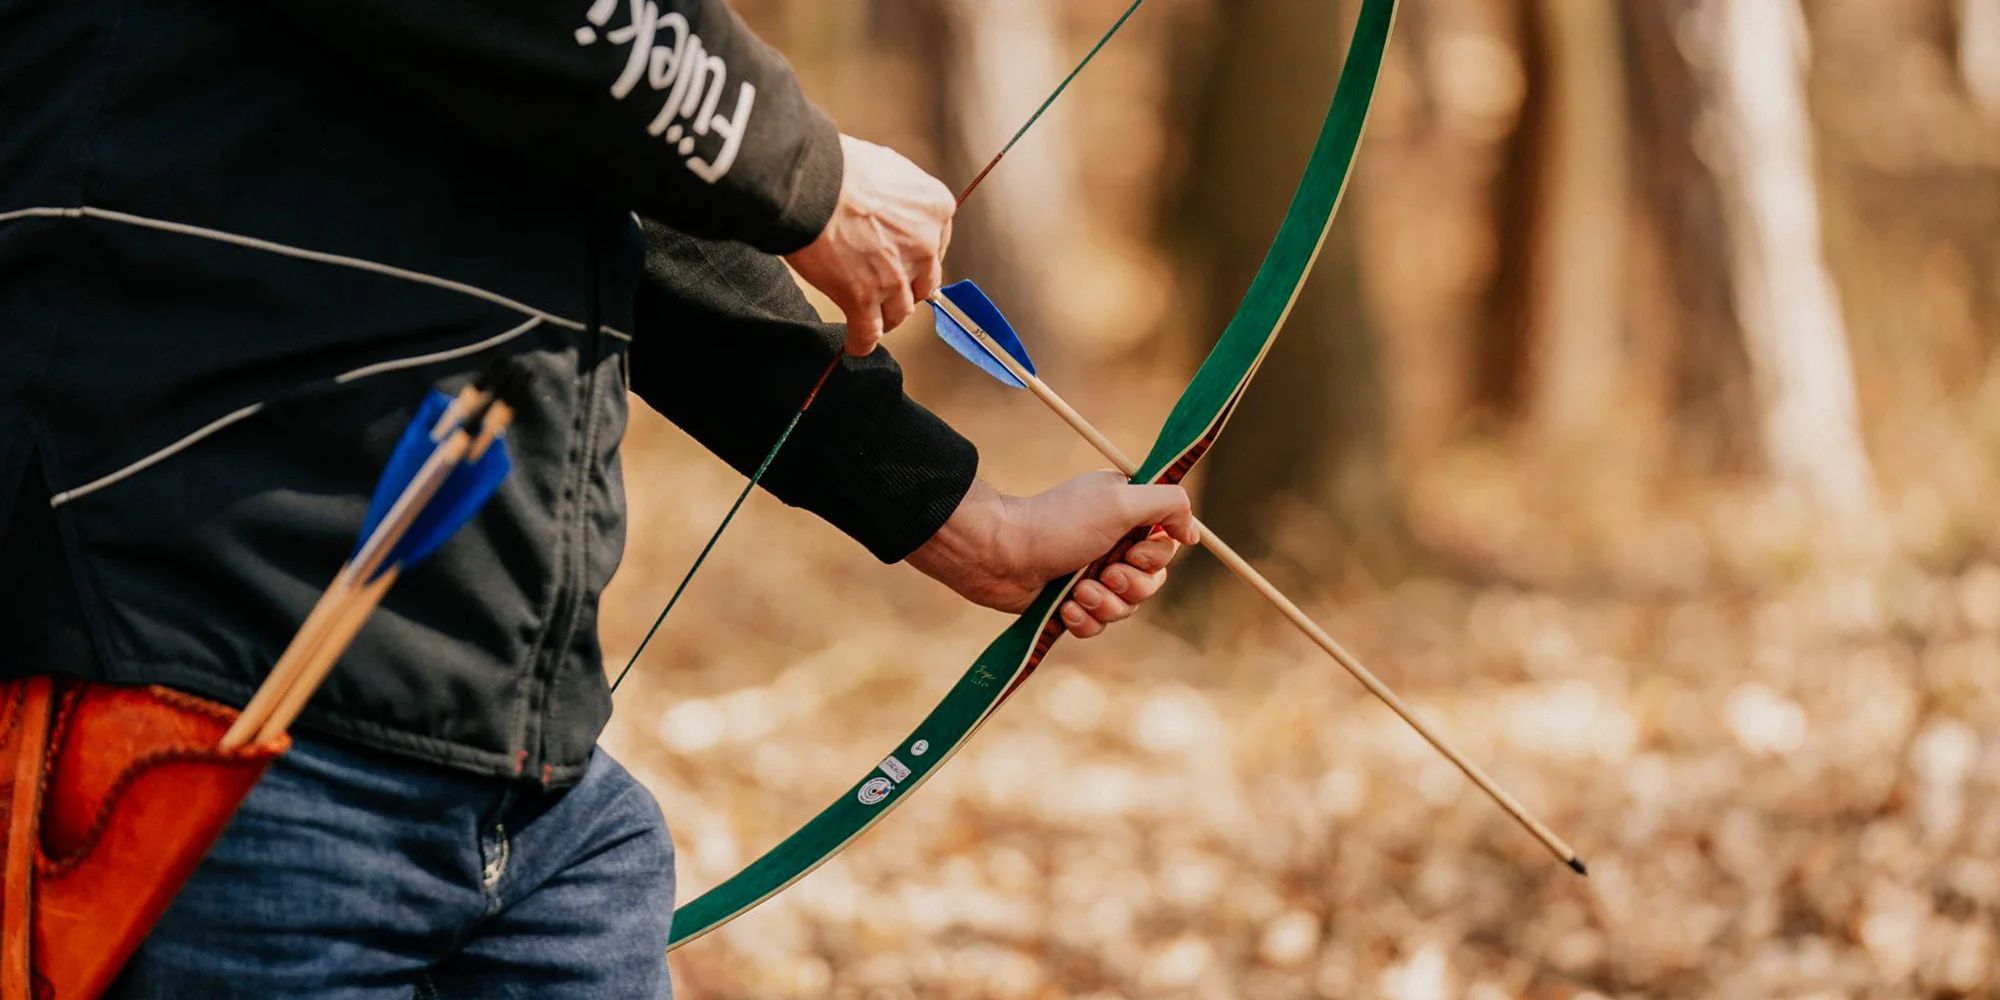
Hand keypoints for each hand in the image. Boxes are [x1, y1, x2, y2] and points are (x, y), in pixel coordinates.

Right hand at [785, 134, 954, 355]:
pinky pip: (868, 332)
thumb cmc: (837, 165)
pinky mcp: (864, 299)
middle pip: (923, 282)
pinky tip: (854, 344)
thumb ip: (896, 195)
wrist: (807, 179)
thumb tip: (885, 203)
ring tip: (871, 319)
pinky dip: (861, 342)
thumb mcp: (885, 167)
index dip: (919, 257)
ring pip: (899, 311)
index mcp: (935, 207)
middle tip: (888, 291)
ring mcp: (895, 276)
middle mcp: (924, 244)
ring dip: (886, 318)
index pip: (938, 243)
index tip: (907, 262)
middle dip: (907, 290)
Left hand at [906, 473, 1198, 637]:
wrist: (999, 556)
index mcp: (1125, 513)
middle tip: (1103, 572)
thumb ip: (1167, 503)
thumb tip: (1193, 531)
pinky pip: (1099, 624)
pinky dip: (1085, 619)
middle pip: (1152, 579)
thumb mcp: (1120, 500)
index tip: (1132, 549)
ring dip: (1105, 603)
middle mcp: (1112, 542)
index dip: (1155, 555)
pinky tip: (1065, 608)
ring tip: (1078, 591)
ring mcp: (1091, 573)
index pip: (1167, 543)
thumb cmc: (1058, 524)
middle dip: (1131, 584)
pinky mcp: (1071, 602)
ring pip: (1127, 606)